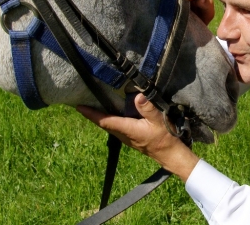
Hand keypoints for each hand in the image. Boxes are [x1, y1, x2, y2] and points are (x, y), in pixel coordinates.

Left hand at [77, 93, 198, 180]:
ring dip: (100, 117)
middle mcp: (123, 134)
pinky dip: (110, 119)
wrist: (170, 154)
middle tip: (83, 102)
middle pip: (104, 123)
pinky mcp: (131, 137)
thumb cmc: (165, 138)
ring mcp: (127, 137)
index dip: (92, 113)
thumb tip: (138, 96)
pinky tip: (112, 112)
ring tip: (94, 105)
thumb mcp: (159, 121)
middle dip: (92, 114)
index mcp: (127, 129)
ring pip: (109, 126)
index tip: (79, 107)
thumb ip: (148, 108)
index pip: (105, 120)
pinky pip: (116, 127)